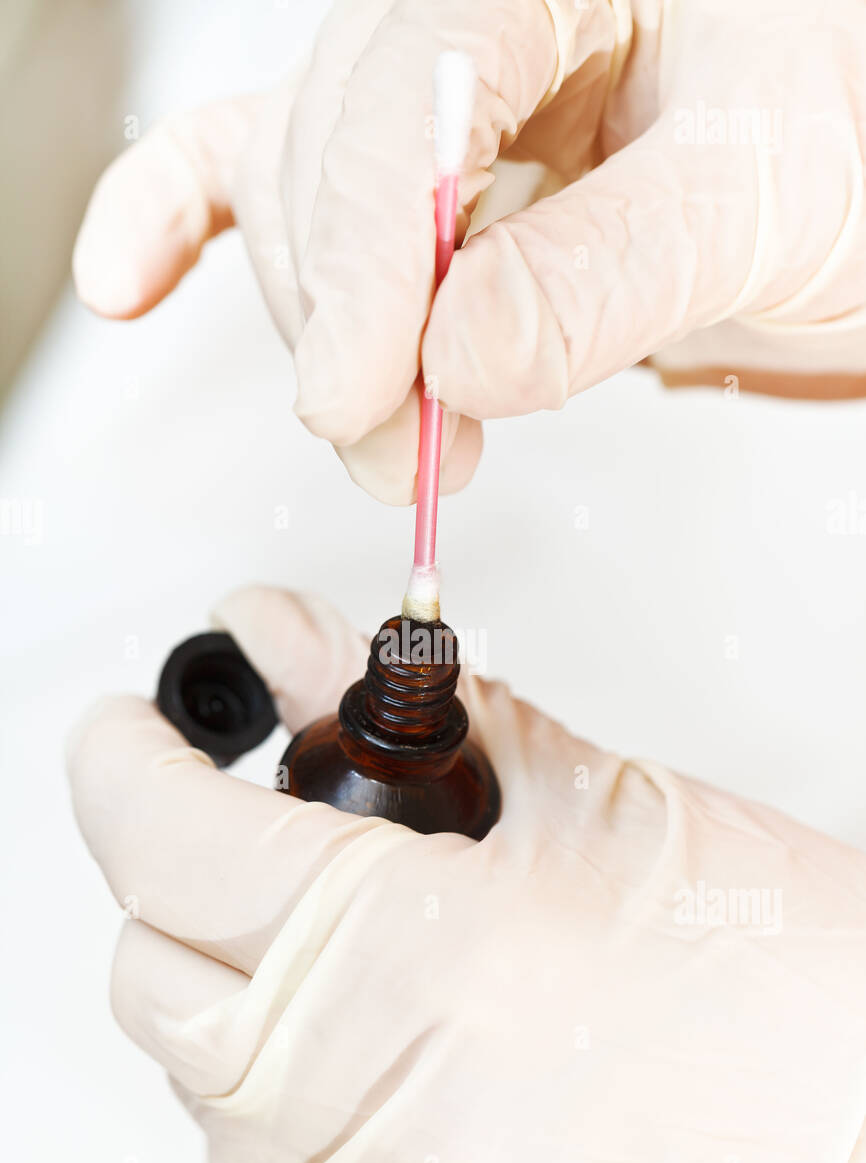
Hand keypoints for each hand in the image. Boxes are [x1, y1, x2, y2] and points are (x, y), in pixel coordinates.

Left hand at [68, 586, 865, 1162]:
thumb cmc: (782, 980)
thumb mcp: (582, 794)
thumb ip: (401, 712)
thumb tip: (288, 643)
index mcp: (415, 959)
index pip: (167, 848)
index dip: (127, 764)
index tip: (129, 732)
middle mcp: (376, 1107)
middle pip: (152, 976)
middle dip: (172, 876)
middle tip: (237, 818)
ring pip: (197, 1089)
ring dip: (222, 989)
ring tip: (317, 929)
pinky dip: (270, 1095)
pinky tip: (350, 1039)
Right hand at [73, 1, 865, 500]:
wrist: (841, 173)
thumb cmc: (838, 146)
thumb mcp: (765, 203)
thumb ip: (611, 276)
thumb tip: (457, 355)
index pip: (412, 90)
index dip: (367, 258)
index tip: (356, 395)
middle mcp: (476, 5)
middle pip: (337, 154)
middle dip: (354, 329)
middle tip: (406, 456)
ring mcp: (429, 75)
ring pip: (305, 196)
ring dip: (327, 335)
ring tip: (401, 437)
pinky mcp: (408, 151)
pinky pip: (258, 159)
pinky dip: (184, 222)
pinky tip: (131, 277)